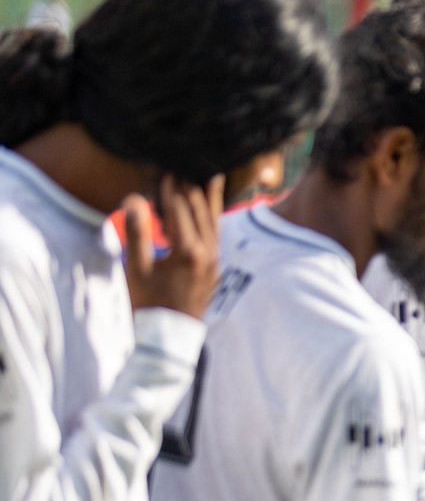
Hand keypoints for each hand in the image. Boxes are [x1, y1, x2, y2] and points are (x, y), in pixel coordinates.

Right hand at [123, 173, 223, 319]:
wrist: (169, 335)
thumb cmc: (148, 303)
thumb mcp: (137, 268)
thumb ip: (137, 232)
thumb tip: (133, 198)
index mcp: (189, 252)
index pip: (181, 211)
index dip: (172, 189)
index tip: (166, 169)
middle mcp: (208, 253)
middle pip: (202, 211)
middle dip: (192, 187)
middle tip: (186, 165)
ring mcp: (215, 260)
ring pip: (214, 221)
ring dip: (209, 197)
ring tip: (210, 174)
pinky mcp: (215, 265)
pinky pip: (215, 233)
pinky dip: (211, 216)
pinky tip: (209, 206)